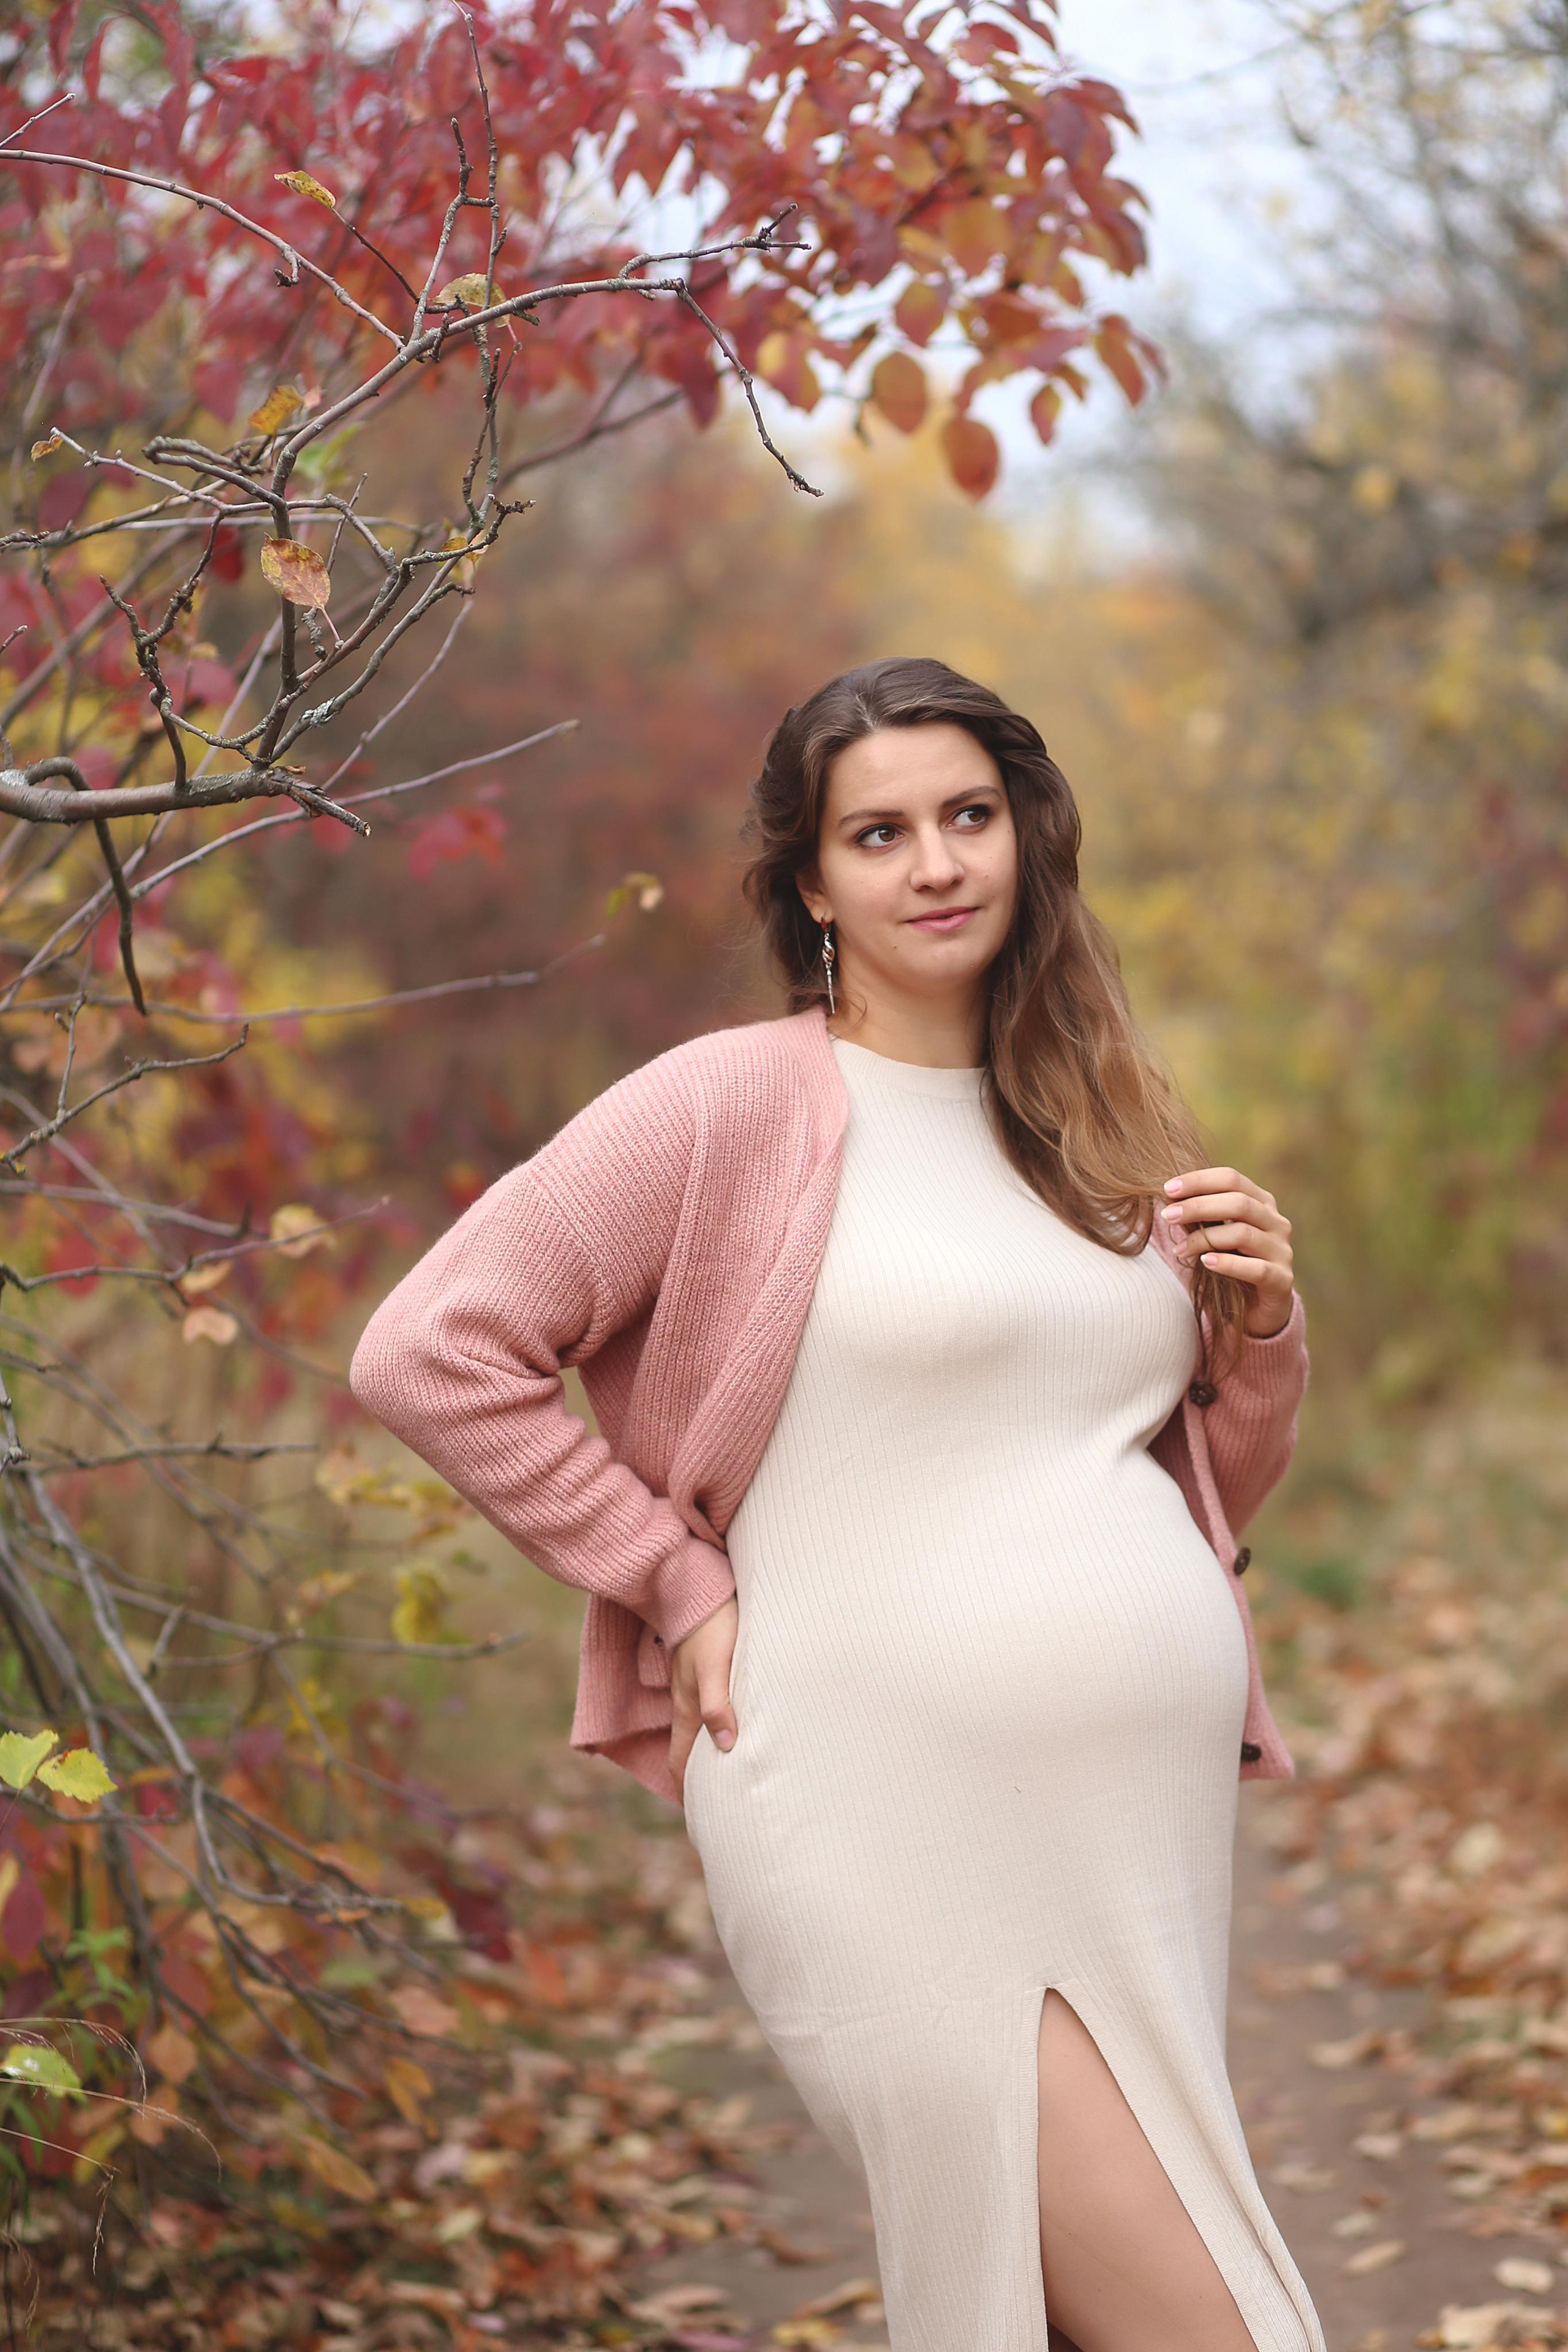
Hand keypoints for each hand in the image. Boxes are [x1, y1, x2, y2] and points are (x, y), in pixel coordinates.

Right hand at [669, 1597, 738, 1802]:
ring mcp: (695, 1692)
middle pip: (689, 1756)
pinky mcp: (707, 1677)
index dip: (688, 1794)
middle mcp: (688, 1706)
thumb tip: (726, 1746)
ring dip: (713, 1759)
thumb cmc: (712, 1626)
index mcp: (688, 1711)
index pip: (680, 1764)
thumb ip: (717, 1704)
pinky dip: (720, 1735)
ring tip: (738, 1782)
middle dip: (702, 1784)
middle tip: (726, 1810)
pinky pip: (711, 1716)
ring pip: (701, 1737)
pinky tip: (740, 1737)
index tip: (705, 1820)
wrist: (698, 1589)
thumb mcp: (716, 1667)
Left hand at [1160, 1166, 1294, 1338]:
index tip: (1168, 1189)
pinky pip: (1256, 1268)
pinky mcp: (1281, 1280)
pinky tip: (1206, 1263)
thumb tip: (1168, 1199)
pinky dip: (1228, 1264)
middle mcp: (1277, 1222)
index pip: (1232, 1179)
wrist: (1255, 1310)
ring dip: (1204, 1239)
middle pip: (1238, 1203)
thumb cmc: (1230, 1265)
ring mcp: (1282, 1251)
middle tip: (1167, 1215)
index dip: (1199, 1181)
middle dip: (1198, 1206)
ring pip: (1242, 1233)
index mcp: (1262, 1203)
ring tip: (1179, 1249)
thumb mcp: (1214, 1236)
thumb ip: (1201, 1217)